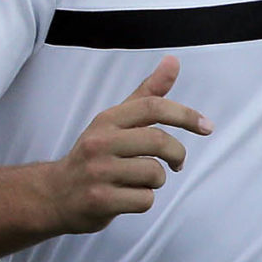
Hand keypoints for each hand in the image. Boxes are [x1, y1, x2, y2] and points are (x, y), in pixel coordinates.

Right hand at [47, 56, 210, 234]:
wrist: (55, 194)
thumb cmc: (94, 155)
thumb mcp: (114, 122)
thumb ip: (146, 94)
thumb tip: (173, 61)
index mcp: (106, 120)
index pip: (152, 107)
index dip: (185, 115)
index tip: (206, 126)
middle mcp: (99, 142)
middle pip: (159, 142)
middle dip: (177, 154)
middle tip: (176, 163)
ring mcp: (98, 172)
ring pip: (154, 174)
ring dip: (156, 181)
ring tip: (139, 181)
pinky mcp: (99, 200)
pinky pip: (144, 200)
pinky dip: (143, 201)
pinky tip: (127, 197)